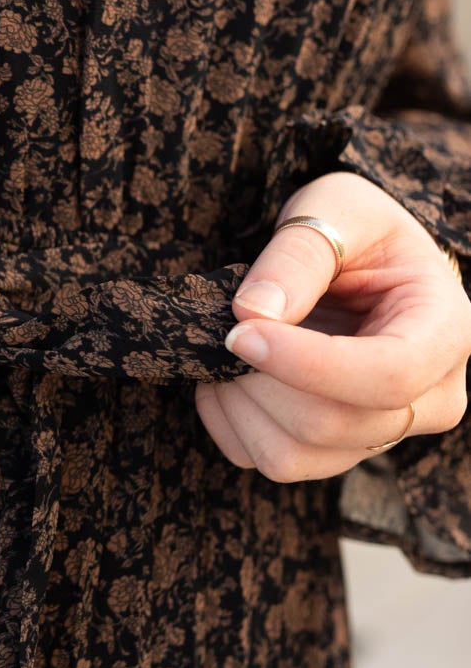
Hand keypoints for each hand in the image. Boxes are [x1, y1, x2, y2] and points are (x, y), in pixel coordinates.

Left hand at [194, 171, 470, 481]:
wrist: (361, 262)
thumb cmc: (359, 230)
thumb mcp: (339, 207)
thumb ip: (300, 252)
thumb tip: (252, 311)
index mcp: (445, 333)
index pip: (389, 375)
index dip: (307, 363)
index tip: (241, 332)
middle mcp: (427, 400)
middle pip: (332, 424)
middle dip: (258, 379)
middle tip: (223, 330)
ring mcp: (381, 435)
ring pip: (293, 456)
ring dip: (238, 403)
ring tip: (225, 348)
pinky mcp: (334, 453)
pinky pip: (265, 460)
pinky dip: (229, 420)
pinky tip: (228, 374)